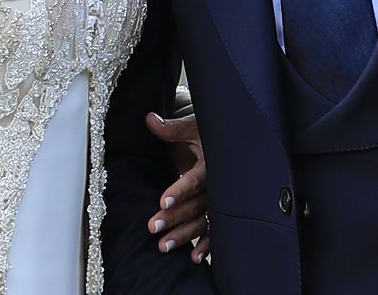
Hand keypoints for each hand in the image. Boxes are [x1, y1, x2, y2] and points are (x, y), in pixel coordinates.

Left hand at [145, 110, 210, 262]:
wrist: (229, 141)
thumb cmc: (206, 132)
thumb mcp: (192, 127)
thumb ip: (170, 128)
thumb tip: (149, 119)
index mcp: (212, 162)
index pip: (194, 179)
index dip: (179, 190)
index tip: (162, 202)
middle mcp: (218, 184)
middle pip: (196, 204)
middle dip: (175, 217)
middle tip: (153, 227)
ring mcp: (220, 199)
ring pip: (203, 220)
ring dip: (184, 235)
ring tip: (163, 247)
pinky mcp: (219, 210)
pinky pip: (214, 230)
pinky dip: (206, 245)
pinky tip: (194, 259)